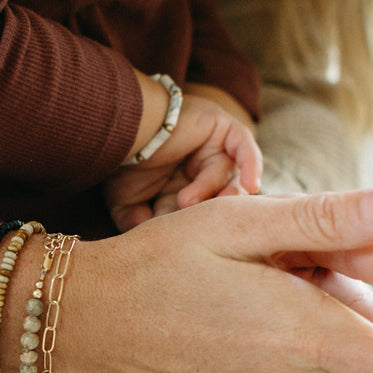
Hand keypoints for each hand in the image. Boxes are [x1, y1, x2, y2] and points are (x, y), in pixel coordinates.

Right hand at [104, 94, 262, 231]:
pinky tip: (252, 184)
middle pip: (224, 195)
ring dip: (210, 190)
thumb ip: (139, 223)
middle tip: (189, 218)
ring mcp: (214, 147)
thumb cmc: (122, 164)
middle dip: (209, 209)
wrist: (121, 130)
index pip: (208, 211)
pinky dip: (251, 166)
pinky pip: (246, 148)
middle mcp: (202, 167)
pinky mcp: (222, 129)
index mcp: (186, 185)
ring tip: (185, 200)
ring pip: (229, 176)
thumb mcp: (127, 203)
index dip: (200, 225)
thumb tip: (154, 243)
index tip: (183, 237)